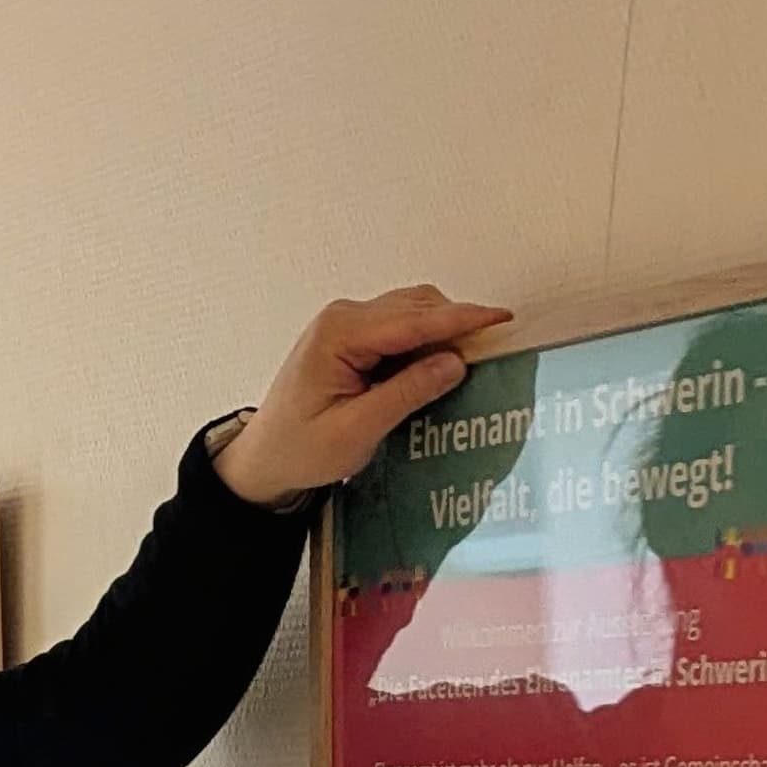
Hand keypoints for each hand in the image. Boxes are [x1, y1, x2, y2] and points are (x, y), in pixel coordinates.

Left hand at [215, 286, 512, 505]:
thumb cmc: (301, 450)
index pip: (414, 320)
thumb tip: (455, 362)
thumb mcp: (357, 431)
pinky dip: (425, 340)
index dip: (462, 319)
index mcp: (339, 334)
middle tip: (494, 351)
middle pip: (417, 308)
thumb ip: (406, 393)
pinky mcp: (353, 336)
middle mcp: (343, 317)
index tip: (501, 318)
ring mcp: (347, 323)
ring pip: (413, 313)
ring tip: (470, 362)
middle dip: (457, 324)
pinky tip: (439, 366)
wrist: (265, 458)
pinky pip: (401, 327)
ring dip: (443, 332)